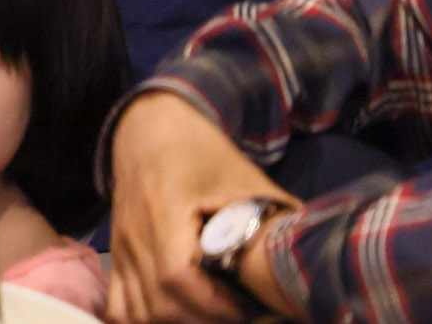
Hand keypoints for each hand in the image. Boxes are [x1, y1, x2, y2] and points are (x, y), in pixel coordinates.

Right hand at [107, 91, 297, 323]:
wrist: (147, 128)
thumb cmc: (196, 149)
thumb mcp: (240, 174)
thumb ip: (275, 208)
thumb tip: (314, 243)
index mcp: (164, 211)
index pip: (178, 277)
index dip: (216, 304)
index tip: (249, 306)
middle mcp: (136, 235)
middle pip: (160, 304)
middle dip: (204, 320)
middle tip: (239, 313)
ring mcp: (122, 248)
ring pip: (138, 311)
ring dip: (175, 322)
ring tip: (210, 313)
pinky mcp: (117, 254)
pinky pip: (118, 306)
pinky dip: (142, 318)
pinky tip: (172, 314)